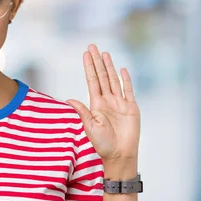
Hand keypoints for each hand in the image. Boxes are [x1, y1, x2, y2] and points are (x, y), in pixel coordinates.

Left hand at [67, 44, 140, 165]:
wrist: (120, 155)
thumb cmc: (103, 144)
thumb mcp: (90, 127)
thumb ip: (82, 112)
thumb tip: (69, 99)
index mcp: (96, 104)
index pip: (92, 80)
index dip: (89, 67)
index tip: (85, 54)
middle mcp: (107, 101)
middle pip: (102, 76)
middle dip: (97, 61)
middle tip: (92, 46)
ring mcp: (120, 103)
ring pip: (114, 80)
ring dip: (109, 67)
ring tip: (105, 53)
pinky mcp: (131, 108)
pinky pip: (128, 91)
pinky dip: (125, 80)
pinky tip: (122, 69)